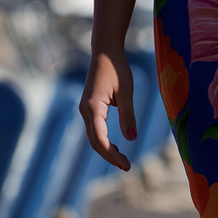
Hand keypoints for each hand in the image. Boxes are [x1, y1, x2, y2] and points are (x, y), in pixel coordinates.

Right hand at [79, 49, 135, 169]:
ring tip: (122, 160)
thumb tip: (132, 139)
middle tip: (127, 166)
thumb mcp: (126, 91)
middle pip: (95, 141)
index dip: (112, 155)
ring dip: (106, 150)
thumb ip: (128, 115)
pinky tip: (114, 146)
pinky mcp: (89, 107)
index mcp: (93, 108)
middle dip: (109, 156)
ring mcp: (85, 109)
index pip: (100, 139)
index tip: (126, 165)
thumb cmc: (117, 68)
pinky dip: (103, 140)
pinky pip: (94, 129)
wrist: (105, 51)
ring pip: (93, 137)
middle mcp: (85, 111)